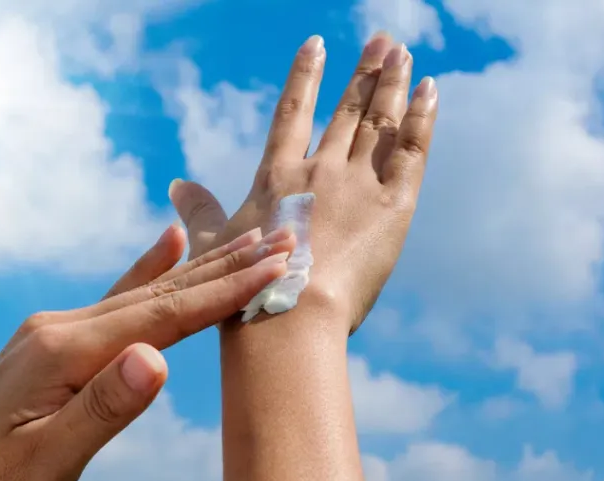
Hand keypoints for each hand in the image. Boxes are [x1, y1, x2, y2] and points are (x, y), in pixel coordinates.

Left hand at [0, 224, 294, 480]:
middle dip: (223, 266)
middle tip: (282, 236)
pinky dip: (149, 273)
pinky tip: (168, 247)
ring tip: (242, 238)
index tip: (276, 266)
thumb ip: (103, 408)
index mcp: (62, 351)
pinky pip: (115, 302)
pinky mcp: (51, 344)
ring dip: (197, 268)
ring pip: (141, 292)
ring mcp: (53, 331)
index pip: (162, 317)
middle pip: (158, 292)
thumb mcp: (45, 460)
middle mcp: (59, 328)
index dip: (222, 292)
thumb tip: (157, 357)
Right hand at [170, 32, 438, 331]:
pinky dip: (421, 117)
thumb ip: (198, 211)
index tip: (316, 44)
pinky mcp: (394, 206)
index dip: (305, 76)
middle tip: (381, 40)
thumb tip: (175, 186)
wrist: (292, 317)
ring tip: (402, 52)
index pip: (292, 112)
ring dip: (391, 83)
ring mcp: (358, 184)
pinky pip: (411, 149)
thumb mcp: (214, 245)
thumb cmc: (245, 290)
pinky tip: (428, 89)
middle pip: (347, 110)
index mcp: (277, 176)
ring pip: (379, 121)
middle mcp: (319, 169)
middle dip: (365, 71)